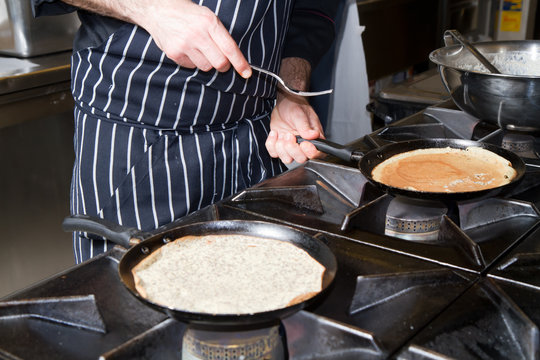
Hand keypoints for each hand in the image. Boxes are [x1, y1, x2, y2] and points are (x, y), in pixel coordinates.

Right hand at [135, 0, 251, 76]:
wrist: (160, 9)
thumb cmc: (189, 14)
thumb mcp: (208, 17)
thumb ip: (220, 36)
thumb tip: (234, 58)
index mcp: (209, 22)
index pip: (230, 48)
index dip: (240, 63)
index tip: (247, 73)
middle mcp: (197, 34)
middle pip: (220, 63)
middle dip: (223, 65)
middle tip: (220, 60)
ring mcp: (185, 44)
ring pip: (206, 67)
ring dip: (207, 62)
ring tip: (199, 49)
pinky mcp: (174, 53)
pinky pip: (192, 67)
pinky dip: (193, 61)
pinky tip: (188, 49)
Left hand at [265, 58, 323, 163]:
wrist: (285, 103)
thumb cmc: (296, 106)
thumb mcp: (300, 114)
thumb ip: (305, 126)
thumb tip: (312, 135)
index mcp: (314, 139)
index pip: (317, 154)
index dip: (310, 152)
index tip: (303, 143)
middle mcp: (303, 146)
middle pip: (301, 159)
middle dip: (293, 149)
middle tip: (289, 134)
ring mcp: (291, 147)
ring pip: (287, 159)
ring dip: (281, 147)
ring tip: (282, 133)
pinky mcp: (280, 146)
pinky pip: (274, 153)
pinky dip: (271, 144)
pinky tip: (274, 133)